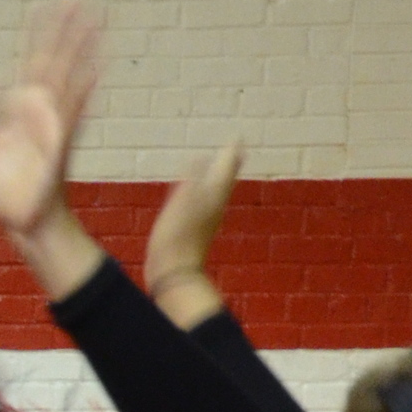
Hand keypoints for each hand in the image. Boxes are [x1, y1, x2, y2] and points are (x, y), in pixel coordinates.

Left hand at [0, 0, 103, 235]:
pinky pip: (72, 115)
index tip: (41, 5)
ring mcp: (53, 126)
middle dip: (65, 30)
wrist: (22, 222)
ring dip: (83, 49)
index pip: (30, 63)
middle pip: (55, 61)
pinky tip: (95, 70)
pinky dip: (82, 92)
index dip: (36, 35)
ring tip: (98, 19)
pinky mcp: (58, 146)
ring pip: (69, 78)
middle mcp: (41, 112)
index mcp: (21, 110)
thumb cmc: (6, 189)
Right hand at [144, 146, 242, 303]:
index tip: (237, 137)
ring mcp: (204, 218)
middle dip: (229, 163)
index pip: (225, 168)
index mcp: (212, 196)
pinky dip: (203, 194)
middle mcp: (213, 205)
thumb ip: (192, 181)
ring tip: (218, 167)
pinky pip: (202, 204)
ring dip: (218, 177)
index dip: (230, 152)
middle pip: (224, 179)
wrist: (174, 274)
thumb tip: (201, 158)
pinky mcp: (193, 229)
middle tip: (235, 148)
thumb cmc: (177, 239)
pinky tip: (197, 196)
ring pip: (216, 191)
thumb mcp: (182, 205)